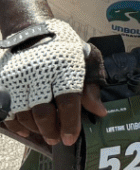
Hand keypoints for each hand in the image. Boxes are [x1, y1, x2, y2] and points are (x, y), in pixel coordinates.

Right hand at [1, 21, 105, 145]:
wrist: (34, 31)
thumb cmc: (66, 49)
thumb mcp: (87, 60)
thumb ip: (92, 86)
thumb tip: (99, 112)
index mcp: (65, 66)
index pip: (68, 100)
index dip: (70, 123)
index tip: (71, 138)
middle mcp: (40, 73)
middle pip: (43, 111)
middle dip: (51, 130)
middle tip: (57, 139)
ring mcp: (18, 78)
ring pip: (23, 114)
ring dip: (35, 129)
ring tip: (46, 134)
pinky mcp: (3, 82)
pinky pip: (6, 110)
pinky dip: (15, 125)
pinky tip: (27, 130)